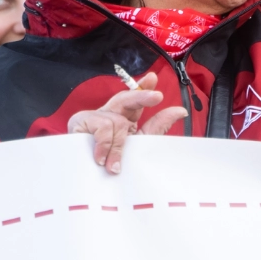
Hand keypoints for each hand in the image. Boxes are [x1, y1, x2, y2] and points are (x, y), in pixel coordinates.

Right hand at [67, 73, 184, 173]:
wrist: (82, 181)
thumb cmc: (109, 165)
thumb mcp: (138, 146)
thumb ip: (157, 127)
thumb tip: (180, 111)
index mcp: (123, 119)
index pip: (135, 99)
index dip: (143, 87)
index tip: (153, 78)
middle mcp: (109, 114)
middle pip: (126, 98)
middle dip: (141, 95)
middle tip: (157, 97)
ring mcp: (93, 116)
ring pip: (117, 121)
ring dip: (118, 146)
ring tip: (113, 166)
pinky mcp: (80, 121)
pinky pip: (103, 127)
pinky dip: (105, 145)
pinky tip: (100, 159)